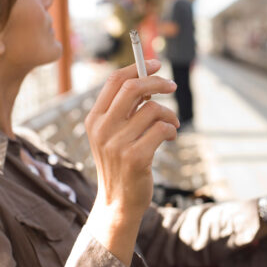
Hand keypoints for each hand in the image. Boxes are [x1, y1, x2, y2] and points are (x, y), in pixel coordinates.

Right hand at [84, 60, 178, 263]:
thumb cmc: (120, 163)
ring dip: (170, 114)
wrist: (118, 203)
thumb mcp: (113, 135)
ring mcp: (117, 144)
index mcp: (94, 119)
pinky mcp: (135, 157)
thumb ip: (125, 110)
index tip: (156, 64)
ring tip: (172, 125)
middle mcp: (102, 129)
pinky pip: (162, 129)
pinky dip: (172, 130)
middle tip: (172, 86)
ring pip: (153, 110)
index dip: (138, 67)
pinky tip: (170, 137)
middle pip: (134, 88)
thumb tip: (149, 82)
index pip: (114, 81)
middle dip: (158, 82)